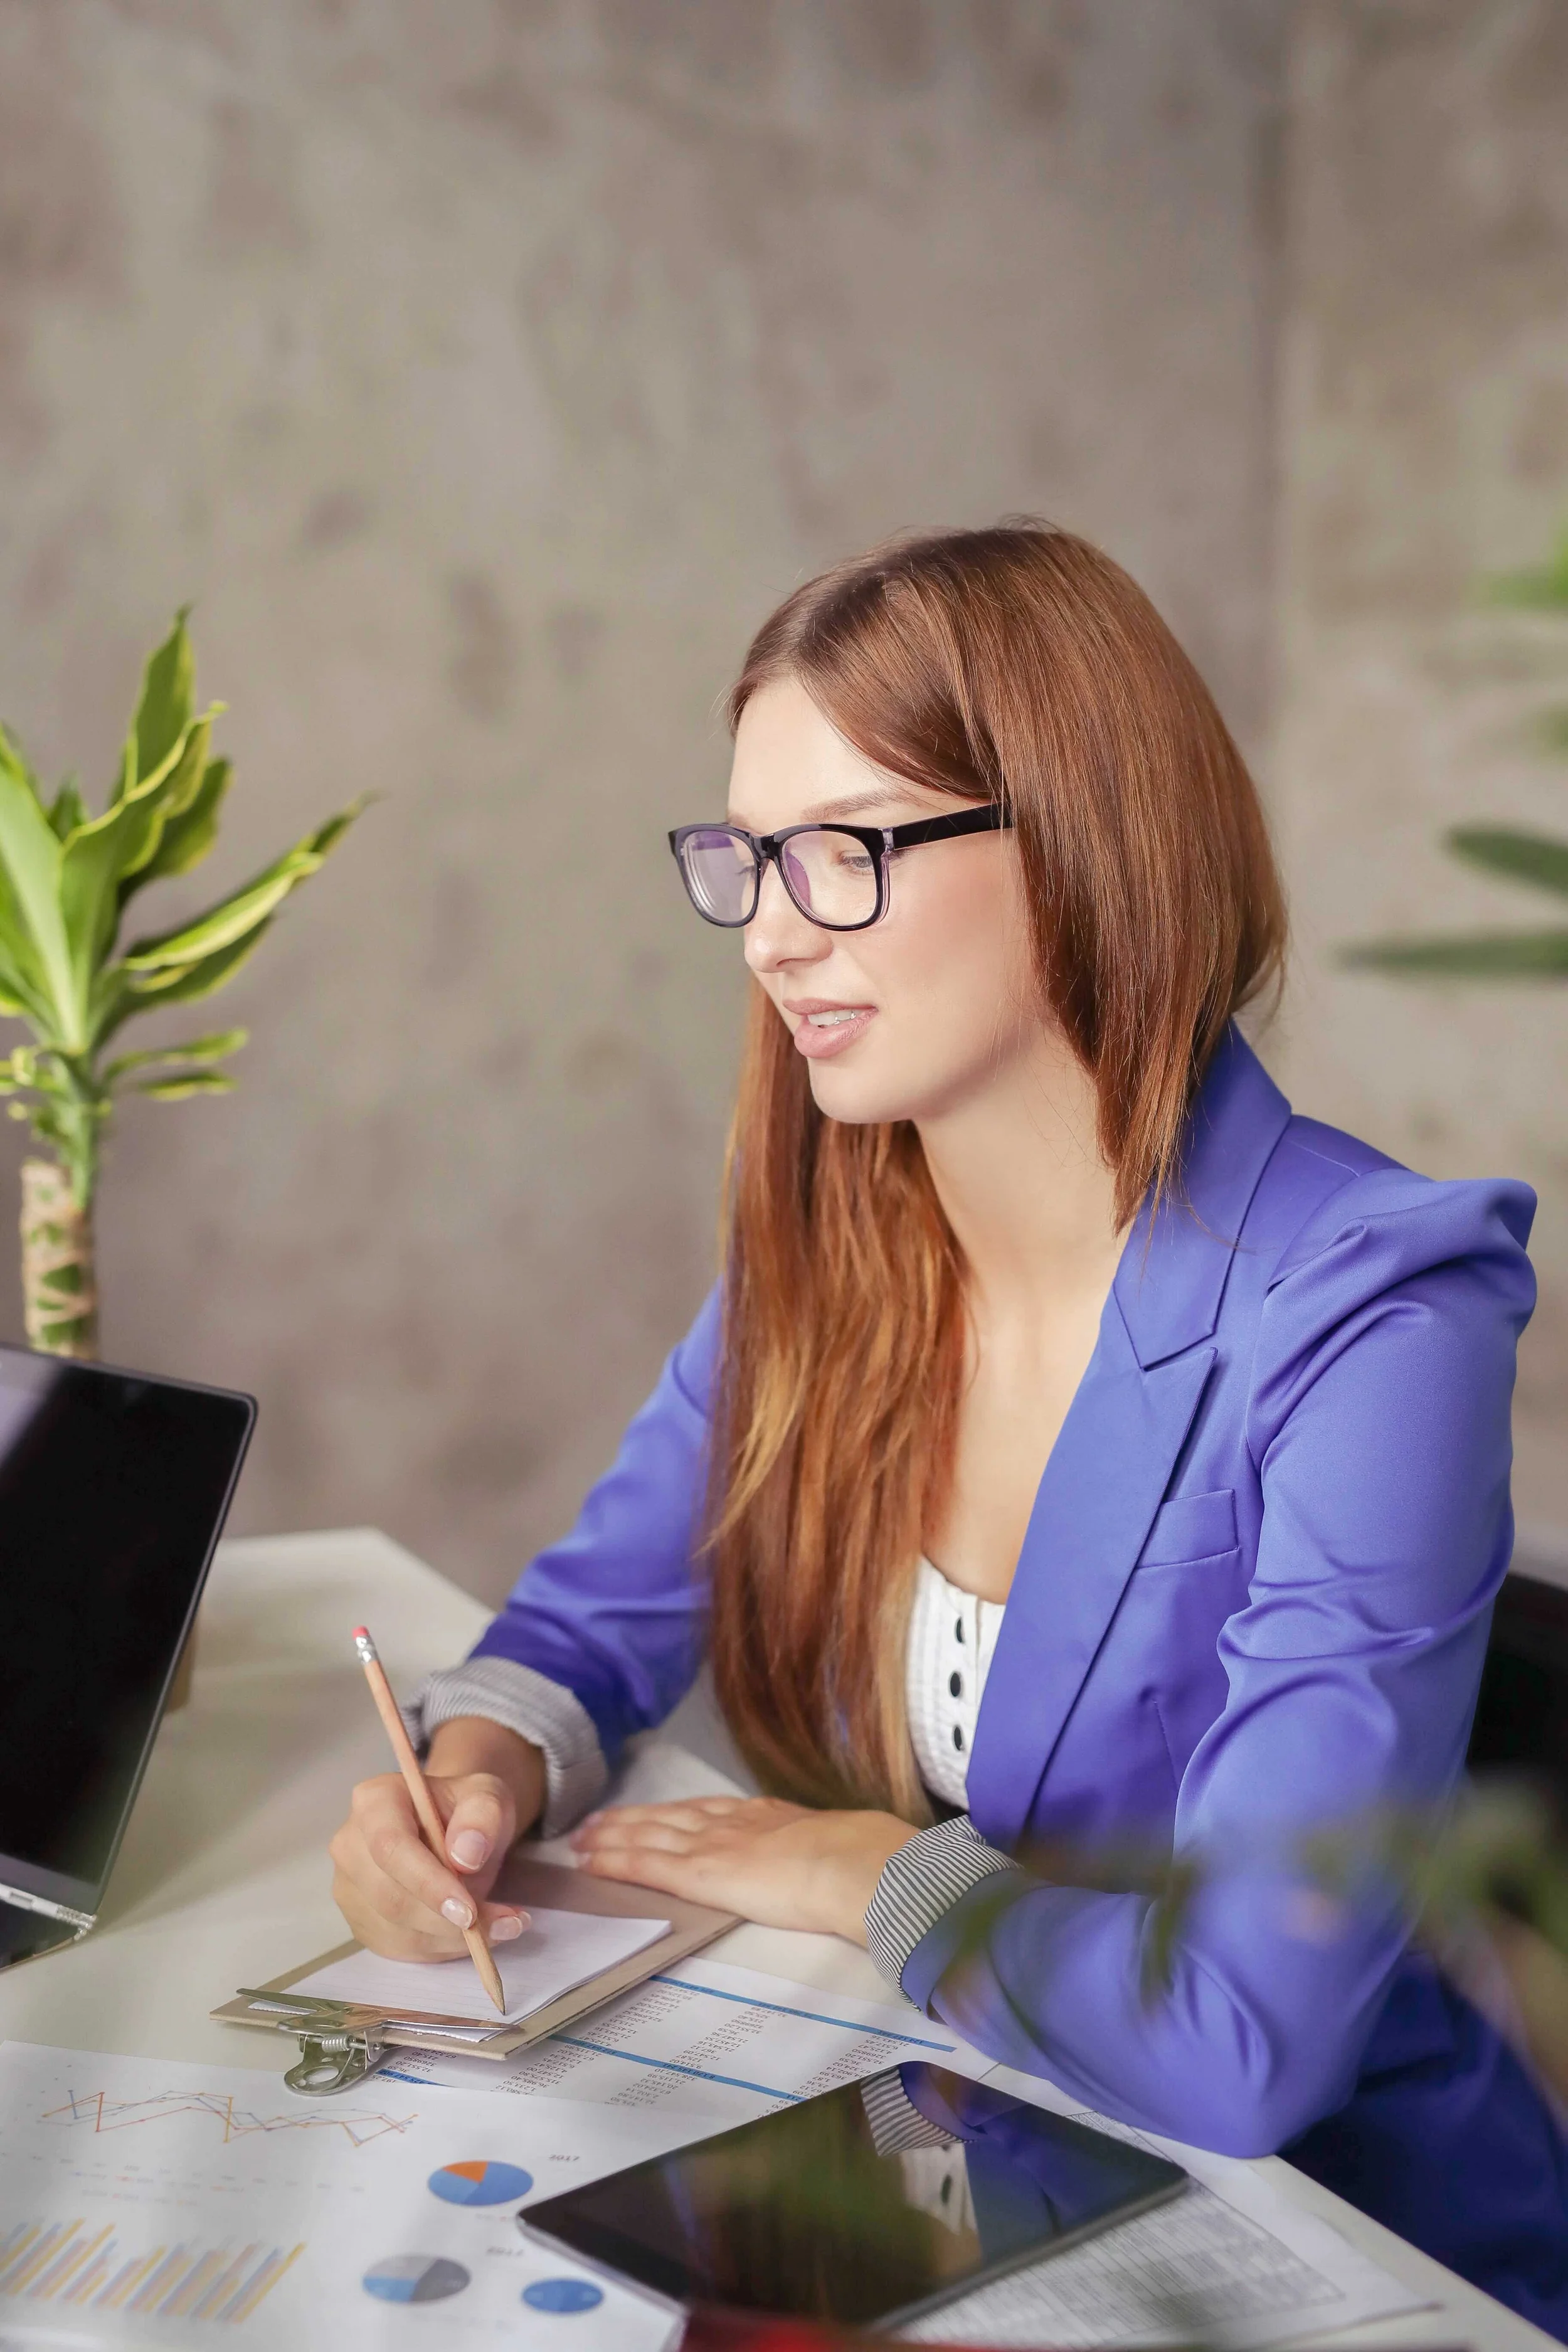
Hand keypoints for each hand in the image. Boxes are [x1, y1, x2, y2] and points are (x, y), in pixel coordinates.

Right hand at [329, 1717, 545, 1959]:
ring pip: (397, 1930)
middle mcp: (351, 1844)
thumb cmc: (467, 1812)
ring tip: (503, 1924)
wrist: (456, 1831)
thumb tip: (466, 1856)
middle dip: (448, 1921)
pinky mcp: (363, 1921)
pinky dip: (445, 1948)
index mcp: (375, 1800)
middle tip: (505, 1923)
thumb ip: (482, 1817)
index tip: (468, 1912)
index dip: (428, 1884)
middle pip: (390, 1898)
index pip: (391, 1847)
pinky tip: (477, 1932)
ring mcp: (351, 1887)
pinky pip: (401, 1947)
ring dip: (454, 1939)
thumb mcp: (488, 1798)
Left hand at [570, 1796, 917, 1943]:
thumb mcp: (834, 1844)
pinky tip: (591, 1861)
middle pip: (668, 1818)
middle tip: (594, 1822)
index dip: (672, 1813)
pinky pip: (645, 1864)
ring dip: (612, 1836)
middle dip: (630, 1820)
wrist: (849, 1863)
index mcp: (763, 1817)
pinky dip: (615, 1860)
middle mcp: (730, 1824)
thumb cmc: (855, 1859)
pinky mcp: (698, 1874)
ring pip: (648, 1835)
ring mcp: (711, 1845)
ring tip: (581, 1839)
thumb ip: (817, 1851)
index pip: (704, 1812)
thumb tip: (830, 1861)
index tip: (650, 1813)